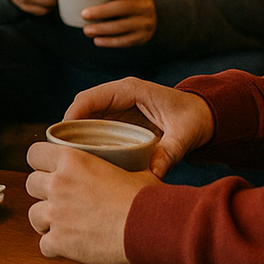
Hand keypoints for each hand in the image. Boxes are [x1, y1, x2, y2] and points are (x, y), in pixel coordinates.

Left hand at [26, 141, 157, 263]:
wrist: (150, 228)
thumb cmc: (146, 200)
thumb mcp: (132, 170)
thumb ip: (120, 166)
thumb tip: (140, 161)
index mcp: (73, 160)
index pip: (34, 153)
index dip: (40, 163)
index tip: (48, 170)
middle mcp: (59, 184)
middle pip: (30, 184)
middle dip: (43, 193)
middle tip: (61, 200)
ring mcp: (56, 213)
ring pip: (33, 215)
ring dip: (46, 221)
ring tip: (65, 225)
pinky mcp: (59, 241)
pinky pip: (44, 246)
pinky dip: (56, 248)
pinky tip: (72, 246)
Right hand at [64, 77, 215, 177]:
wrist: (204, 115)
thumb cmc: (194, 119)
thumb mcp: (184, 136)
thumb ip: (169, 152)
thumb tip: (153, 173)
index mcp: (131, 90)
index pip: (92, 97)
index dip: (74, 113)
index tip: (62, 134)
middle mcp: (120, 95)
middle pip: (83, 106)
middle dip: (69, 127)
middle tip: (59, 152)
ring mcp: (118, 106)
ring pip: (86, 117)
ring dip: (75, 134)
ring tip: (66, 157)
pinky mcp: (120, 118)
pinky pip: (96, 125)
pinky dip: (86, 138)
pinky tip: (82, 158)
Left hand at [79, 0, 156, 47]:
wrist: (147, 19)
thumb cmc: (124, 1)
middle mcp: (144, 5)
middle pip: (124, 7)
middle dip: (102, 11)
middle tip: (84, 14)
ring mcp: (145, 22)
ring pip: (123, 26)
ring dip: (102, 29)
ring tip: (86, 30)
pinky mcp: (142, 37)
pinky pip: (125, 40)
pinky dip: (110, 41)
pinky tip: (97, 40)